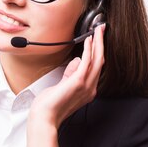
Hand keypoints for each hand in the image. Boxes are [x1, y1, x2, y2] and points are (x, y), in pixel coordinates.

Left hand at [26, 25, 104, 146]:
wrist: (45, 117)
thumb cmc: (50, 105)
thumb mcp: (62, 85)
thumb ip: (70, 74)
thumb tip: (77, 60)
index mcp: (87, 90)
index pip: (97, 67)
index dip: (98, 52)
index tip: (98, 39)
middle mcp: (90, 88)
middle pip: (101, 61)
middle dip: (102, 43)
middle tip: (102, 29)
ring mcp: (86, 85)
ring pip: (97, 60)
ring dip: (98, 43)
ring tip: (98, 30)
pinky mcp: (78, 82)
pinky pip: (87, 62)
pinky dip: (89, 50)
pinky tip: (89, 40)